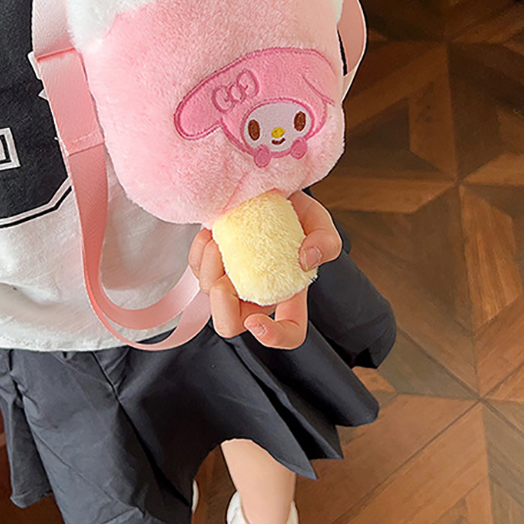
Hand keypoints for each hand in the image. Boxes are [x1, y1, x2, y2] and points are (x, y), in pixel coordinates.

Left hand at [188, 191, 341, 349]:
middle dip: (222, 306)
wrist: (268, 187)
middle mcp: (257, 291)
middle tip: (225, 279)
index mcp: (288, 291)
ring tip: (221, 240)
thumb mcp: (320, 221)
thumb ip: (326, 241)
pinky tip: (212, 234)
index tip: (256, 322)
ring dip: (210, 266)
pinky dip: (200, 252)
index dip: (274, 337)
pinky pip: (196, 268)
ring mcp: (231, 278)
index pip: (289, 331)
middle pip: (231, 324)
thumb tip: (305, 260)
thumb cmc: (296, 211)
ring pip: (210, 292)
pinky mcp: (211, 262)